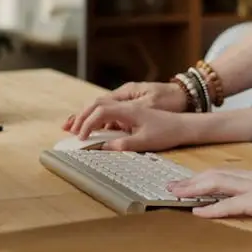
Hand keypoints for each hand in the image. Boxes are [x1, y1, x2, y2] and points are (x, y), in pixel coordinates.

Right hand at [65, 100, 190, 151]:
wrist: (183, 125)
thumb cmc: (167, 132)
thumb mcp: (146, 141)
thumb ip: (124, 144)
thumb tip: (103, 147)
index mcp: (130, 108)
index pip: (101, 110)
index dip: (88, 122)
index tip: (81, 137)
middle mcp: (127, 103)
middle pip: (97, 104)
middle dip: (81, 116)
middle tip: (68, 130)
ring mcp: (128, 106)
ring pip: (102, 106)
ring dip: (87, 116)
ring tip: (72, 127)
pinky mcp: (130, 111)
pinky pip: (109, 112)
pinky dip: (96, 118)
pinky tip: (90, 128)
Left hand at [168, 169, 251, 221]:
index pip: (223, 172)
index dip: (202, 176)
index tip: (187, 180)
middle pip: (214, 175)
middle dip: (190, 181)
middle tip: (170, 186)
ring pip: (217, 184)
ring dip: (194, 189)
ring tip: (175, 194)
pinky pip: (231, 204)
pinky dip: (212, 208)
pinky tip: (198, 212)